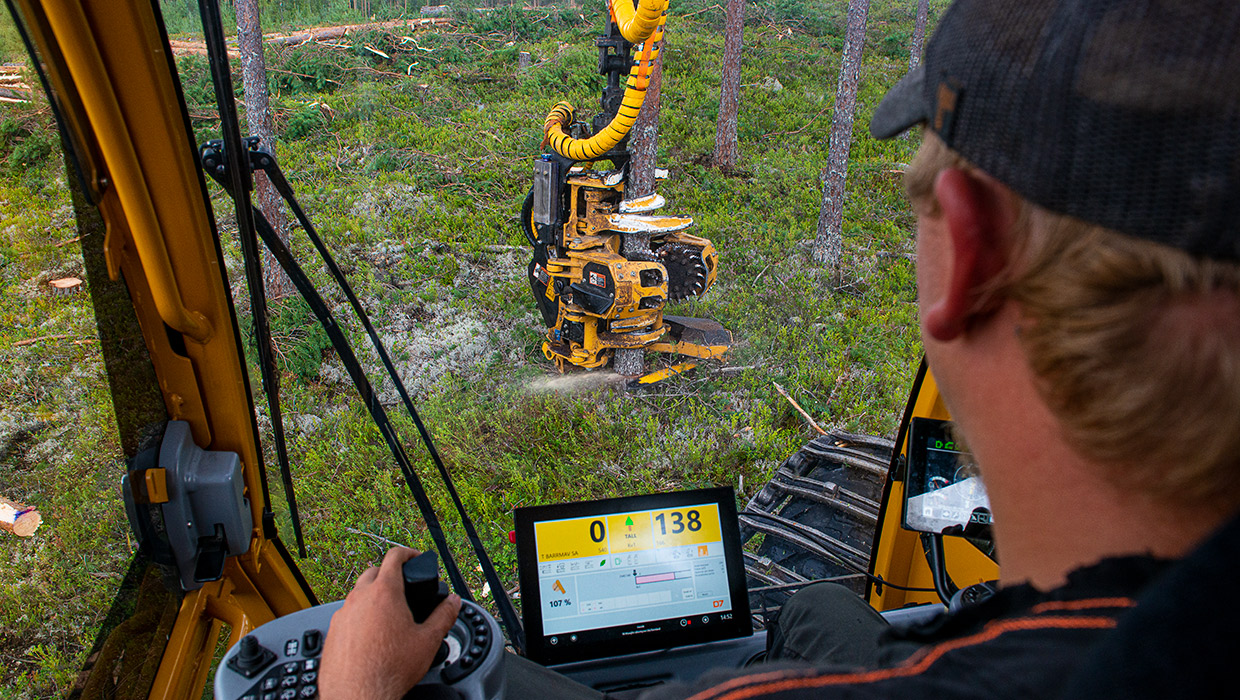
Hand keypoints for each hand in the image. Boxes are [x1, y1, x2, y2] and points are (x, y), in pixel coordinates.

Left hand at [319, 547, 460, 699]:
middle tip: (403, 587)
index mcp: (384, 592)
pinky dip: (359, 615)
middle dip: (389, 574)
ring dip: (372, 596)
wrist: (358, 695)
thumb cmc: (388, 669)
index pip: (394, 556)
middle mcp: (359, 597)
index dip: (408, 553)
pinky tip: (370, 633)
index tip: (414, 558)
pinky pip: (347, 613)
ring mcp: (342, 614)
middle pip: (373, 571)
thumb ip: (443, 616)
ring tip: (387, 614)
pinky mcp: (332, 630)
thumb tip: (453, 602)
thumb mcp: (427, 641)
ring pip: (358, 593)